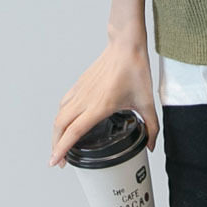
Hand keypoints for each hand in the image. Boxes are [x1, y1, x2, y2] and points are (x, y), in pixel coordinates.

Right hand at [49, 36, 159, 168]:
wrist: (126, 45)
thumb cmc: (135, 69)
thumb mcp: (147, 101)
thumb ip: (151, 126)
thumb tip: (151, 144)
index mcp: (100, 106)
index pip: (74, 132)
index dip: (61, 149)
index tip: (55, 161)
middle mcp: (86, 99)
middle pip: (60, 126)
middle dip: (55, 145)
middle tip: (58, 160)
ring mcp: (81, 90)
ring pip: (60, 114)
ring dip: (56, 131)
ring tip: (60, 143)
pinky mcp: (80, 83)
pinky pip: (64, 102)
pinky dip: (61, 115)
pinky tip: (67, 120)